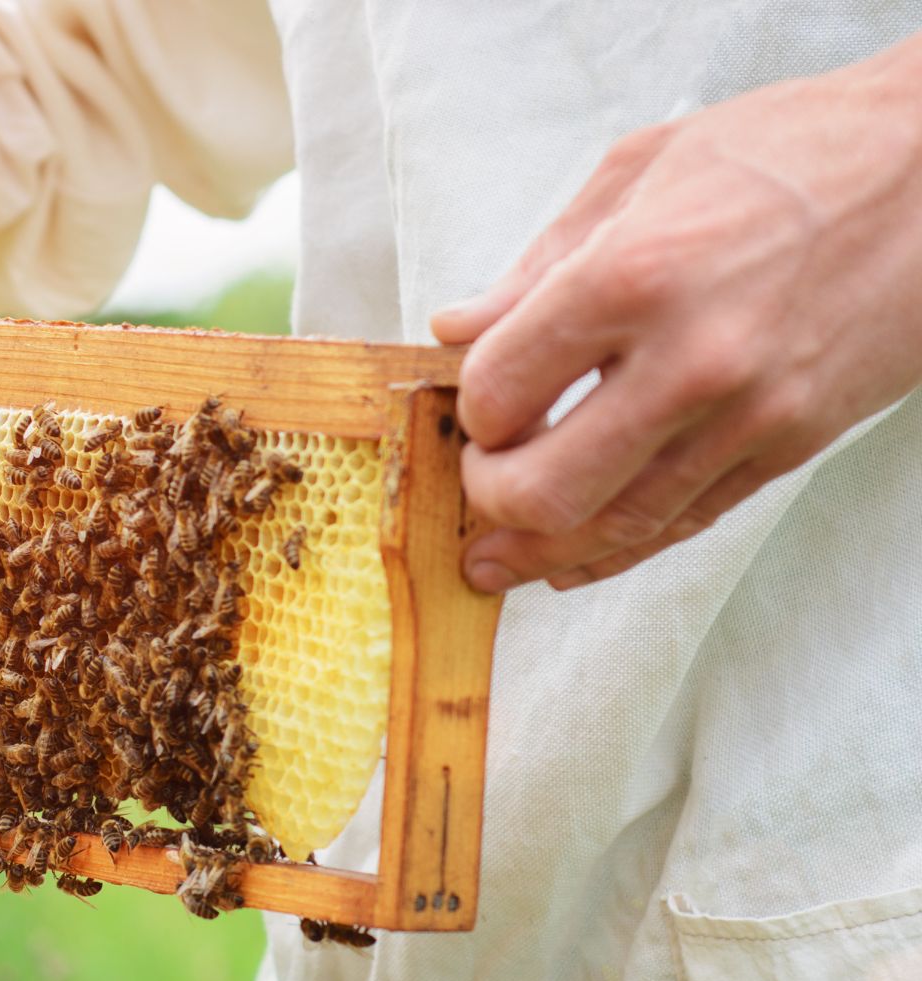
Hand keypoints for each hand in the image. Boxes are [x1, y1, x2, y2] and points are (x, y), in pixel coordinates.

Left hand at [433, 36, 921, 592]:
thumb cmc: (788, 152)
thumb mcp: (639, 171)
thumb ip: (536, 266)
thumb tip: (455, 329)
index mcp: (631, 277)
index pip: (501, 392)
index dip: (470, 410)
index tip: (475, 400)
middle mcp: (690, 360)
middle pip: (545, 488)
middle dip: (489, 499)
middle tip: (479, 477)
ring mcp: (747, 415)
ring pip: (616, 526)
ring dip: (541, 552)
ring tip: (495, 562)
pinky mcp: (790, 445)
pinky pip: (686, 524)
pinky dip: (619, 551)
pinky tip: (573, 562)